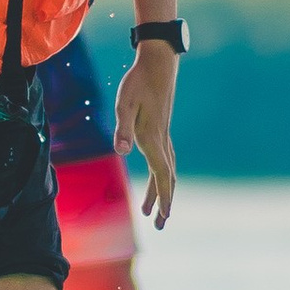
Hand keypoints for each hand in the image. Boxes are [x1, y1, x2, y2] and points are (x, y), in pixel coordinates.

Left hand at [113, 49, 176, 228]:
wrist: (158, 64)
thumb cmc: (138, 83)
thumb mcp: (124, 104)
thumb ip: (123, 129)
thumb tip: (122, 151)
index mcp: (152, 138)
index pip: (161, 174)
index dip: (163, 197)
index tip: (164, 217)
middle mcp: (161, 140)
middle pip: (167, 178)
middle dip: (164, 203)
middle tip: (160, 225)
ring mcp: (164, 136)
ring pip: (166, 171)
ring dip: (161, 192)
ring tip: (151, 212)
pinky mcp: (161, 130)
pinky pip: (164, 160)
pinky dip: (161, 176)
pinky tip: (155, 179)